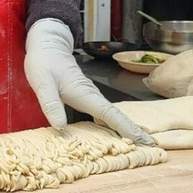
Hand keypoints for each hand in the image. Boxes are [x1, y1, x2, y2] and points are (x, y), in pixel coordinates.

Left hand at [24, 19, 154, 145]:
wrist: (47, 46)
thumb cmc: (45, 63)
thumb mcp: (43, 84)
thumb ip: (51, 104)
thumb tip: (61, 128)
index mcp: (85, 94)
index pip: (110, 114)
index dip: (126, 128)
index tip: (142, 140)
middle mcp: (92, 95)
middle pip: (117, 116)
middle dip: (134, 131)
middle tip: (150, 146)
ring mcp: (90, 96)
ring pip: (112, 115)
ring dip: (125, 128)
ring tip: (138, 143)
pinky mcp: (86, 97)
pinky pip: (103, 113)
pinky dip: (112, 123)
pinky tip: (114, 132)